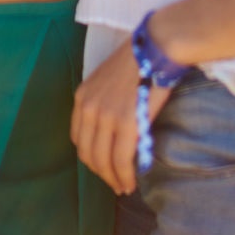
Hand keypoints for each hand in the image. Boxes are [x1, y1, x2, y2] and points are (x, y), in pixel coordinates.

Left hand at [71, 38, 171, 194]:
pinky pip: (122, 160)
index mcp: (83, 96)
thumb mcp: (108, 79)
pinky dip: (125, 176)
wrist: (155, 47)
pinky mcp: (126, 124)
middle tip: (114, 182)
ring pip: (104, 161)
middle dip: (101, 173)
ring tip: (124, 187)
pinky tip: (132, 182)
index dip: (90, 157)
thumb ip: (104, 102)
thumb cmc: (138, 60)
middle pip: (88, 153)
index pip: (78, 138)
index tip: (103, 165)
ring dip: (113, 179)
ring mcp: (106, 117)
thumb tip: (113, 127)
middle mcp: (89, 108)